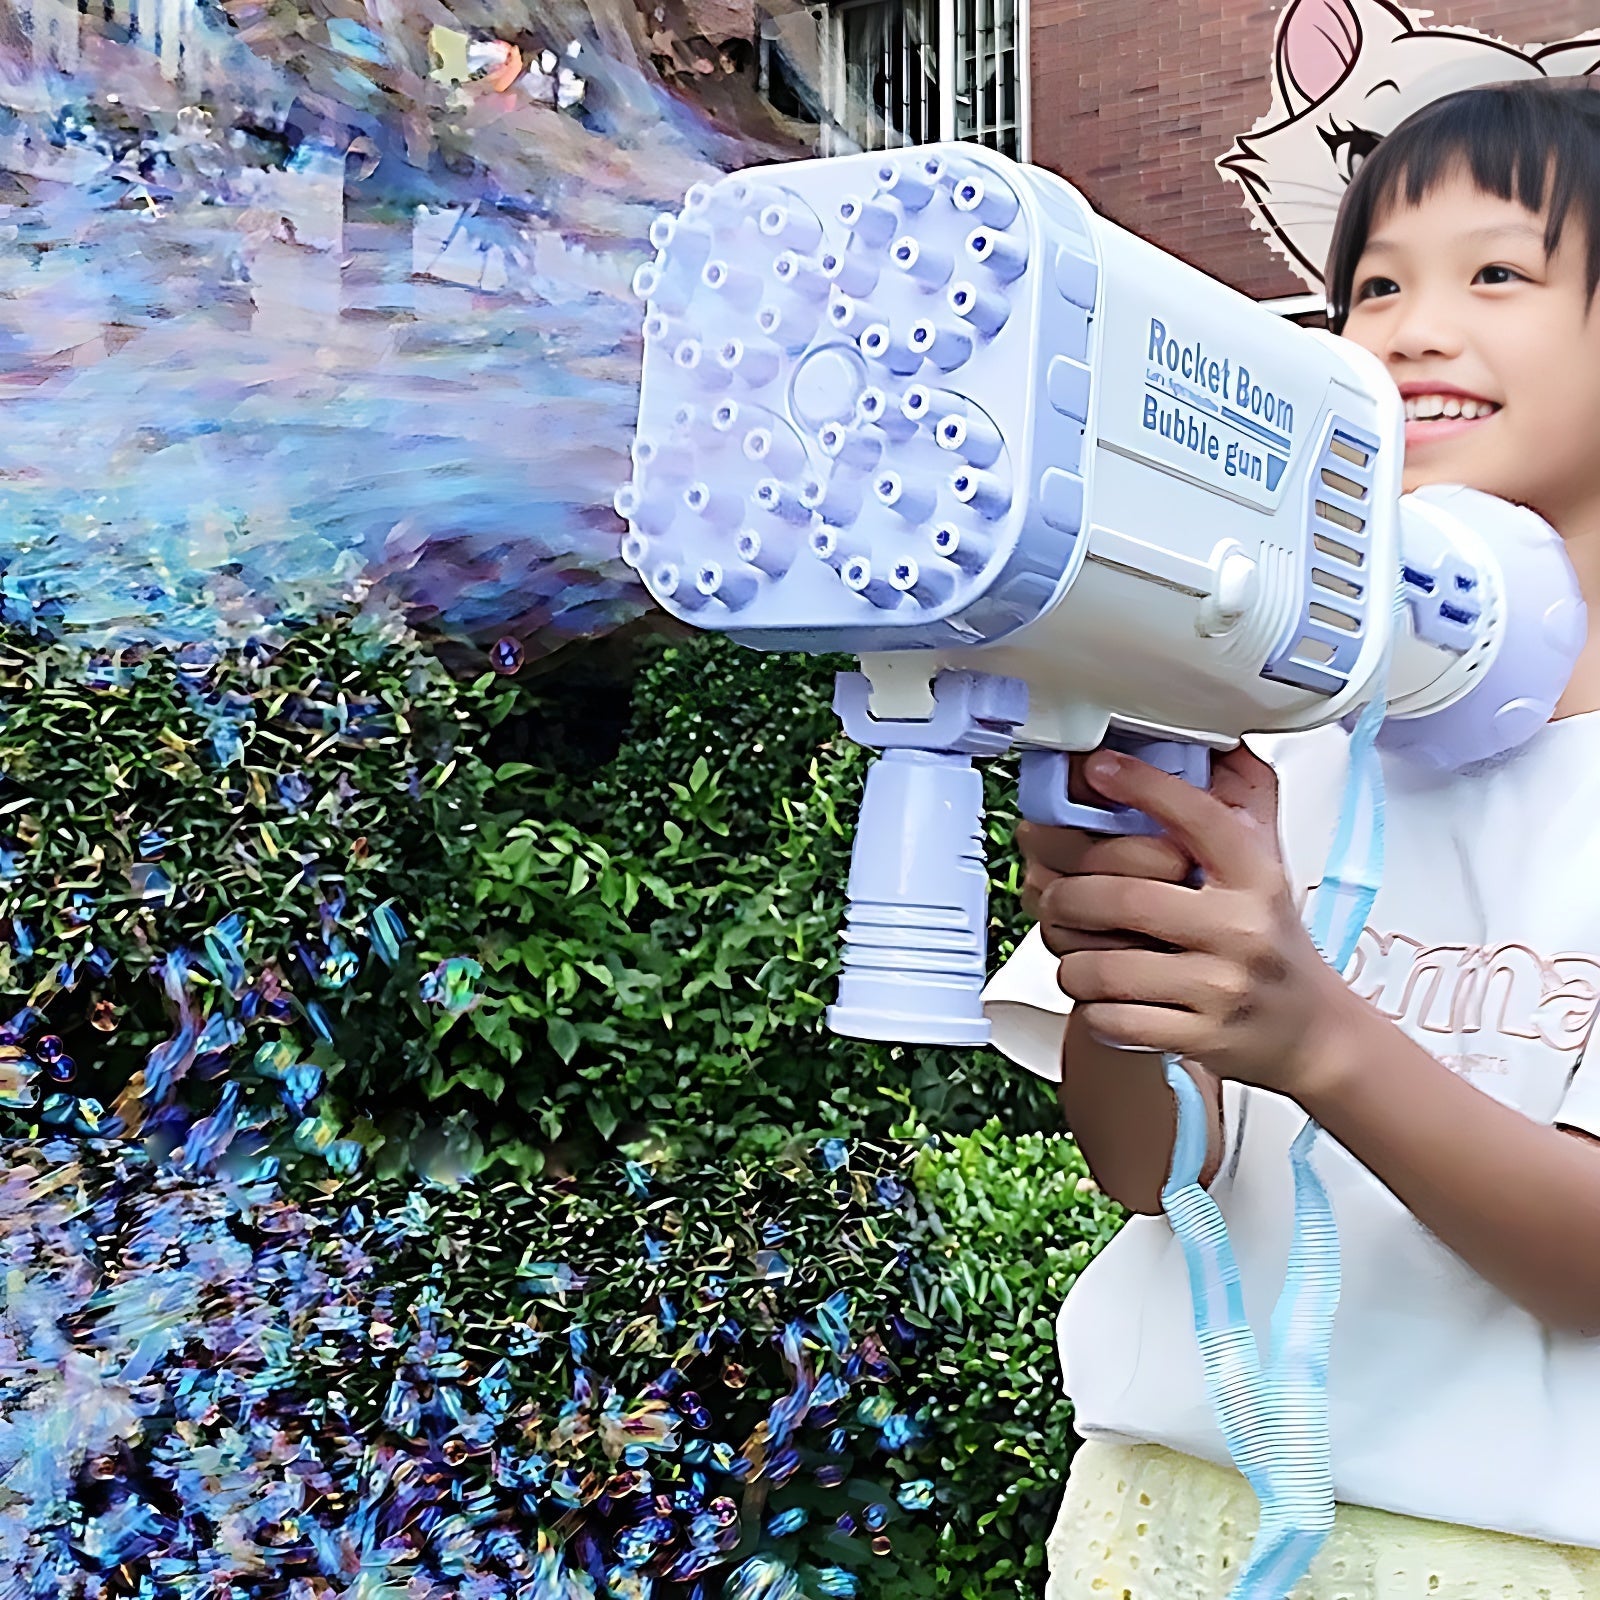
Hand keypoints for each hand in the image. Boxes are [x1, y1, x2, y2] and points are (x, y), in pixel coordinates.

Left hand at [1047, 743, 1354, 1096]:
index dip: (1142, 786)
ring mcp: (1220, 988)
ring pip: (1103, 967)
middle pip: (1124, 898)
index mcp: (1256, 876)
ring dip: (1070, 959)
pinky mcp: (1200, 1038)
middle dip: (1069, 896)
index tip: (1099, 769)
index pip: (1197, 816)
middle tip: (1055, 896)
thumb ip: (1241, 804)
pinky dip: (1091, 1008)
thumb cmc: (1274, 944)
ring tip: (1075, 952)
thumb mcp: (1268, 867)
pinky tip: (1101, 996)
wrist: (1312, 1034)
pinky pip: (1112, 1019)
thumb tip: (1217, 739)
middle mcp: (1241, 929)